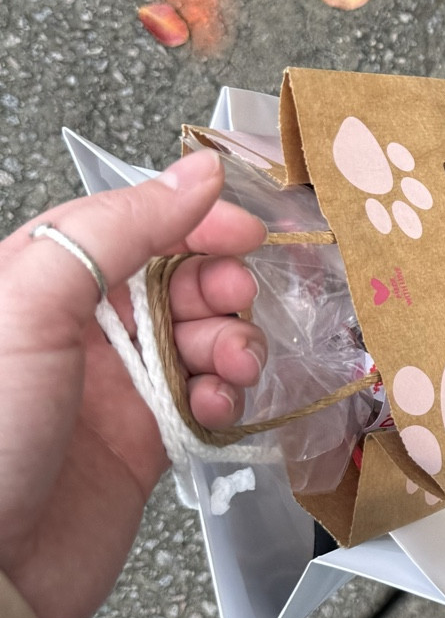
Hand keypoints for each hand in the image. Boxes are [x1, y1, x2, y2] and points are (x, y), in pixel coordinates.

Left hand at [0, 151, 267, 617]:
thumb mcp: (31, 307)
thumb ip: (115, 230)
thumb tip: (195, 175)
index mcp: (36, 283)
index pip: (128, 222)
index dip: (190, 219)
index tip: (241, 228)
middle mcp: (75, 329)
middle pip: (175, 277)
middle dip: (219, 283)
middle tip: (237, 300)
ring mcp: (113, 386)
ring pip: (201, 337)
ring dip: (233, 342)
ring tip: (234, 364)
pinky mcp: (143, 442)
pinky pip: (207, 400)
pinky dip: (228, 398)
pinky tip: (219, 406)